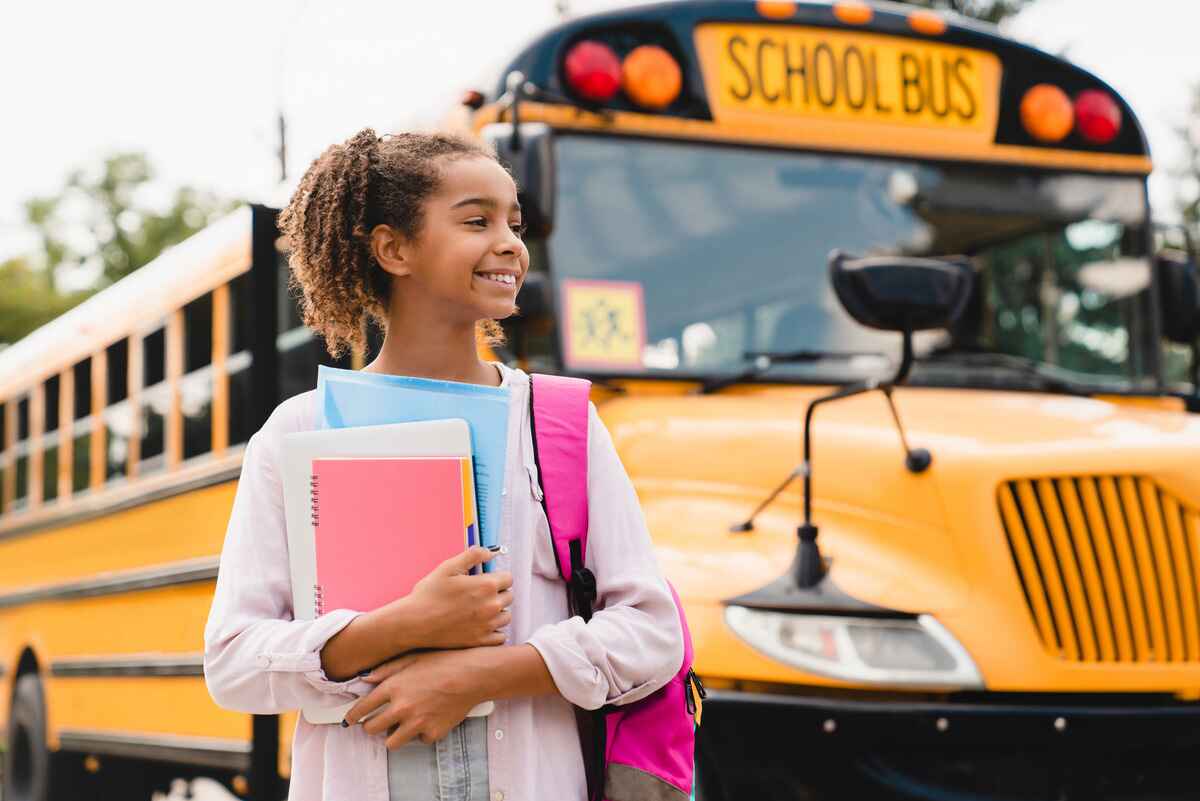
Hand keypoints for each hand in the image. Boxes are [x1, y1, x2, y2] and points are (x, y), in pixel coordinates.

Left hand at [345, 649, 489, 747]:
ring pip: (391, 742)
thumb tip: (365, 679)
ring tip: (400, 726)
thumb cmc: (444, 661)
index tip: (349, 720)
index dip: (352, 716)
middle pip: (372, 729)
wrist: (473, 675)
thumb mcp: (413, 657)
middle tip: (377, 722)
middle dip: (370, 726)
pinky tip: (428, 720)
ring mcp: (417, 723)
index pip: (362, 708)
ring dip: (393, 735)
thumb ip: (386, 669)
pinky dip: (421, 733)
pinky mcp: (433, 733)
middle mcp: (402, 707)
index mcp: (394, 687)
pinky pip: (419, 739)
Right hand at [386, 546, 512, 651]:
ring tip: (480, 610)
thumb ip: (472, 556)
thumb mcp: (448, 567)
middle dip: (498, 593)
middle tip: (480, 595)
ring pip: (506, 616)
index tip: (486, 580)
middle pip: (509, 597)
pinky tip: (481, 625)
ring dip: (498, 612)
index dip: (498, 577)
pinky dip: (494, 631)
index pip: (508, 578)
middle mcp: (491, 606)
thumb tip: (489, 552)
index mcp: (486, 586)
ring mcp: (487, 625)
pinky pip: (500, 636)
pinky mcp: (480, 641)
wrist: (414, 623)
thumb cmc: (429, 595)